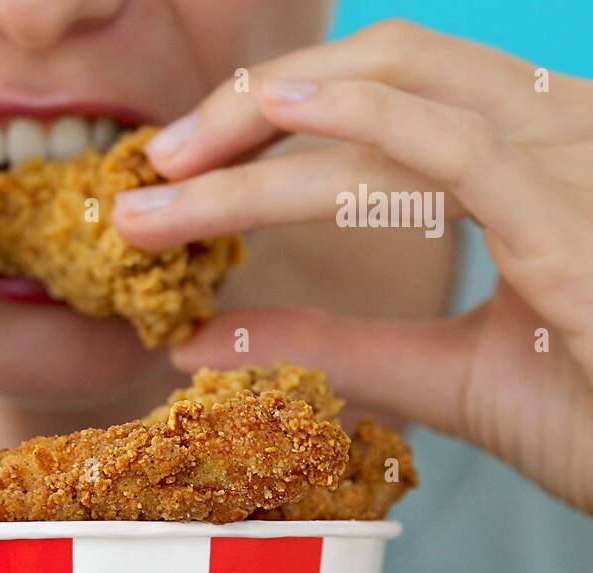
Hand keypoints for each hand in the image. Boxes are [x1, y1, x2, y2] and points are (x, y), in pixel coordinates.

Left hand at [113, 21, 592, 512]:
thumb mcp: (442, 373)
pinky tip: (276, 111)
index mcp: (533, 157)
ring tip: (166, 176)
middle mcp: (559, 135)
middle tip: (154, 168)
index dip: (278, 115)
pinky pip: (456, 146)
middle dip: (250, 108)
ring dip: (259, 135)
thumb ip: (333, 346)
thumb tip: (202, 340)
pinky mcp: (572, 218)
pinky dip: (361, 120)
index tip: (182, 171)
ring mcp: (572, 166)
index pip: (391, 92)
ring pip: (391, 105)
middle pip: (384, 67)